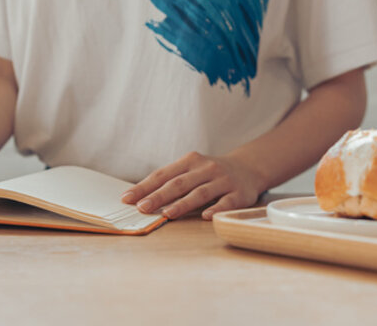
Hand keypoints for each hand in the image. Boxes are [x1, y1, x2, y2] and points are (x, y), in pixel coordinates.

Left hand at [121, 152, 266, 219]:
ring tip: (167, 214)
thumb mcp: (192, 170)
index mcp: (190, 161)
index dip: (144, 186)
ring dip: (182, 204)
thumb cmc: (211, 173)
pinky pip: (226, 202)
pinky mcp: (239, 193)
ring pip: (200, 192)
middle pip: (179, 183)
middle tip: (142, 207)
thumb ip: (172, 181)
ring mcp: (223, 180)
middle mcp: (206, 168)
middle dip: (158, 196)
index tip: (127, 198)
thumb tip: (140, 198)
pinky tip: (205, 216)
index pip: (163, 174)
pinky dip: (215, 208)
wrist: (249, 167)